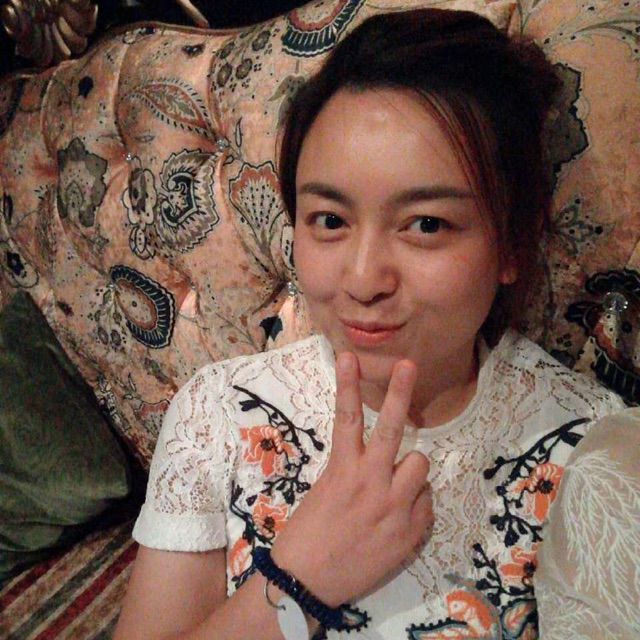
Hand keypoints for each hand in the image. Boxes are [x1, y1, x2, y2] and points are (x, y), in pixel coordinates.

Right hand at [270, 351, 433, 606]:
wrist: (306, 582)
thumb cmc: (307, 535)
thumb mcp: (325, 492)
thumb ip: (352, 471)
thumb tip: (379, 462)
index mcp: (342, 469)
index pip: (347, 416)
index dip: (347, 383)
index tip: (349, 355)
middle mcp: (370, 481)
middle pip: (392, 427)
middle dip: (400, 393)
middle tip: (409, 366)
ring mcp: (393, 506)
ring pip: (420, 463)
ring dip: (410, 470)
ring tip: (396, 486)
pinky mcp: (409, 532)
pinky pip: (427, 501)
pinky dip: (416, 503)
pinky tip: (399, 518)